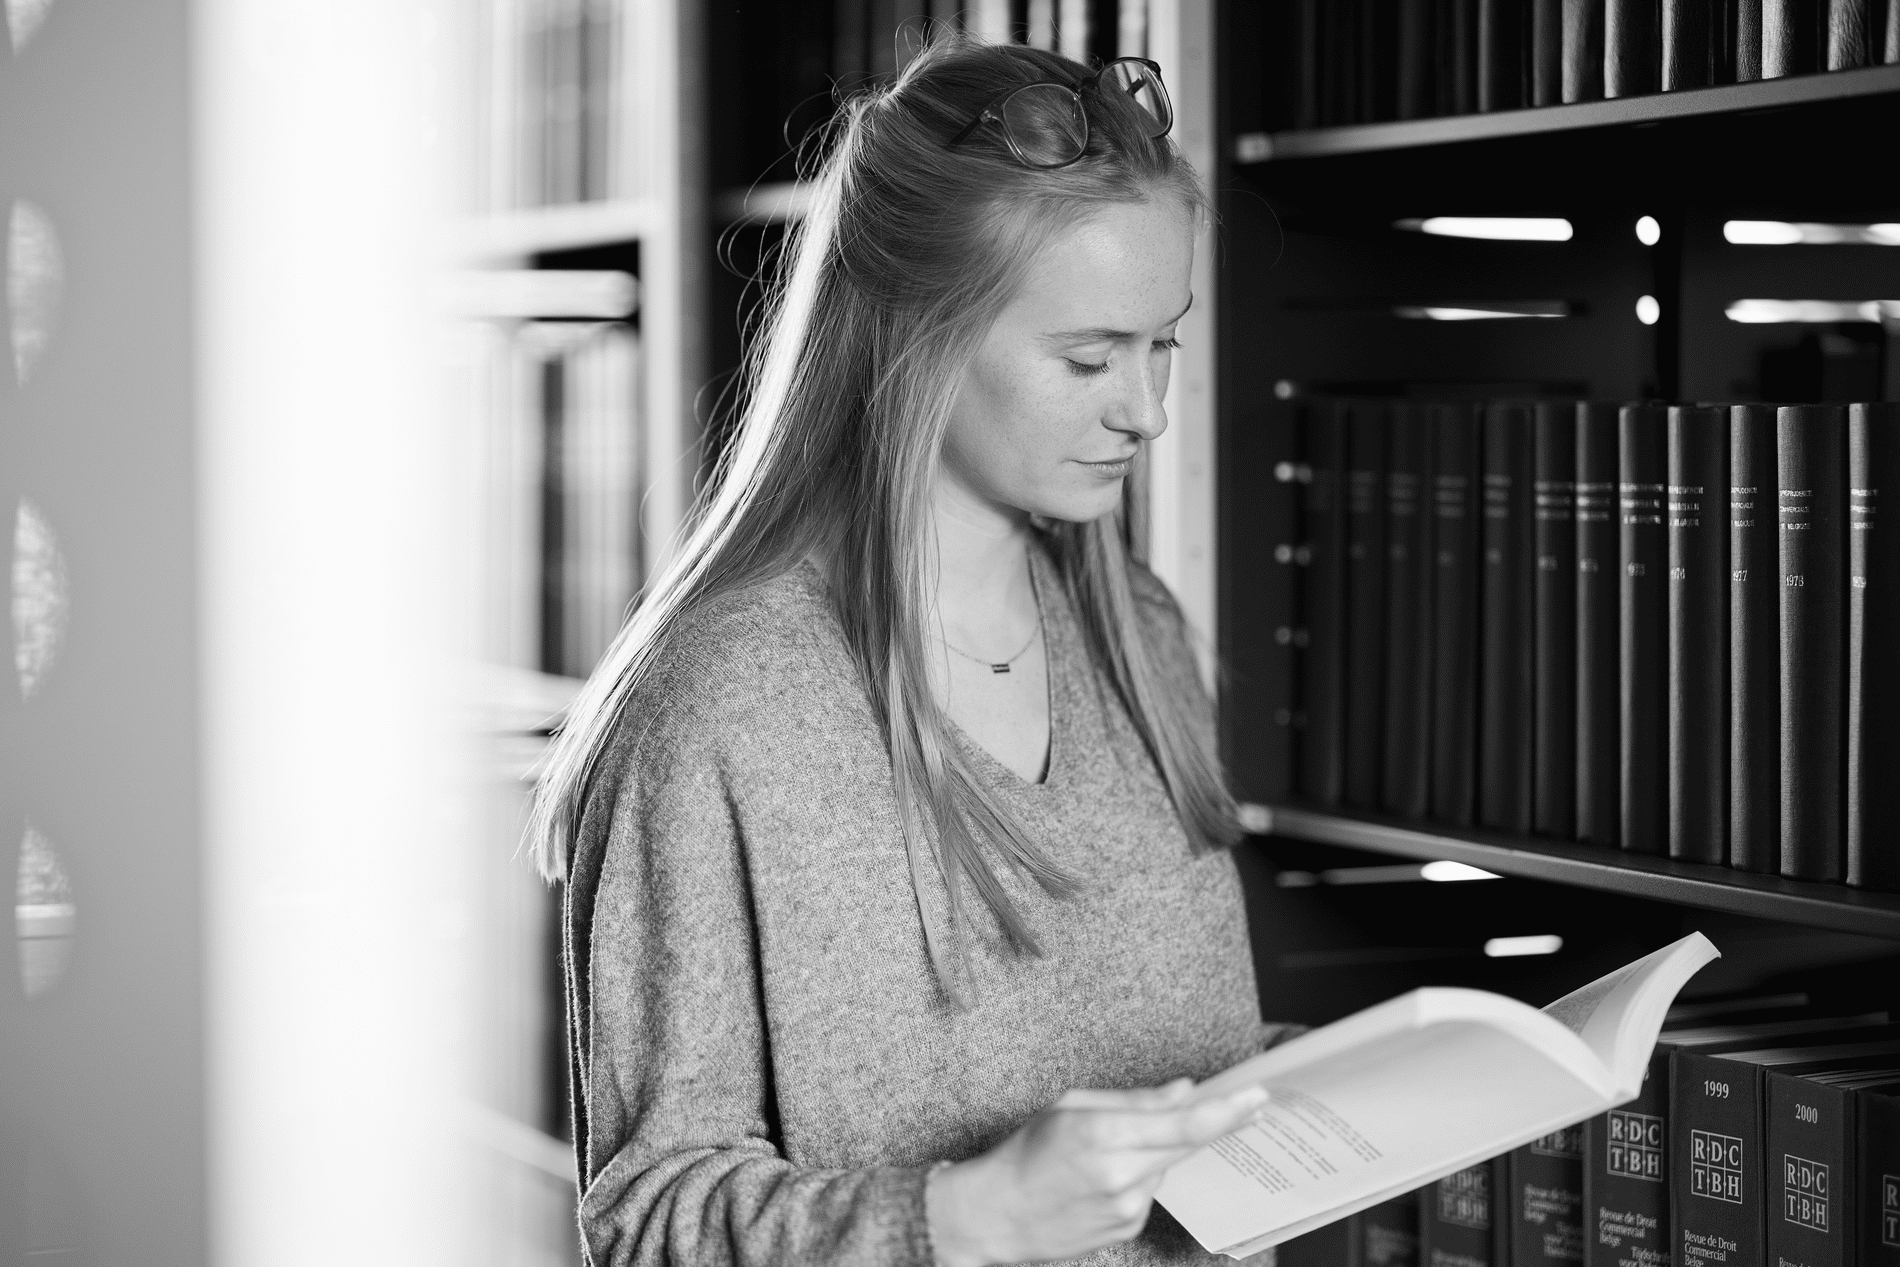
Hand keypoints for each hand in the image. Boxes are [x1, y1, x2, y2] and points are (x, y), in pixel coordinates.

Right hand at [925, 1078, 1268, 1266]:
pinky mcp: (1129, 1226)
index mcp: (1103, 1133)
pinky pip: (1151, 1189)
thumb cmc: (1027, 1152)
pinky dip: (1141, 1174)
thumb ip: (1135, 1100)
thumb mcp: (1071, 1107)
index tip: (1259, 1096)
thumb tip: (1185, 1091)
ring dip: (1159, 1149)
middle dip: (1221, 1122)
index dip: (1228, 1110)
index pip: (1183, 1122)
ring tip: (1112, 1147)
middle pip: (1189, 1144)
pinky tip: (1105, 1176)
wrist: (998, 1214)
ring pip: (1167, 1165)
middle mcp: (1121, 1174)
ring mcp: (1128, 1207)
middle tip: (1253, 1105)